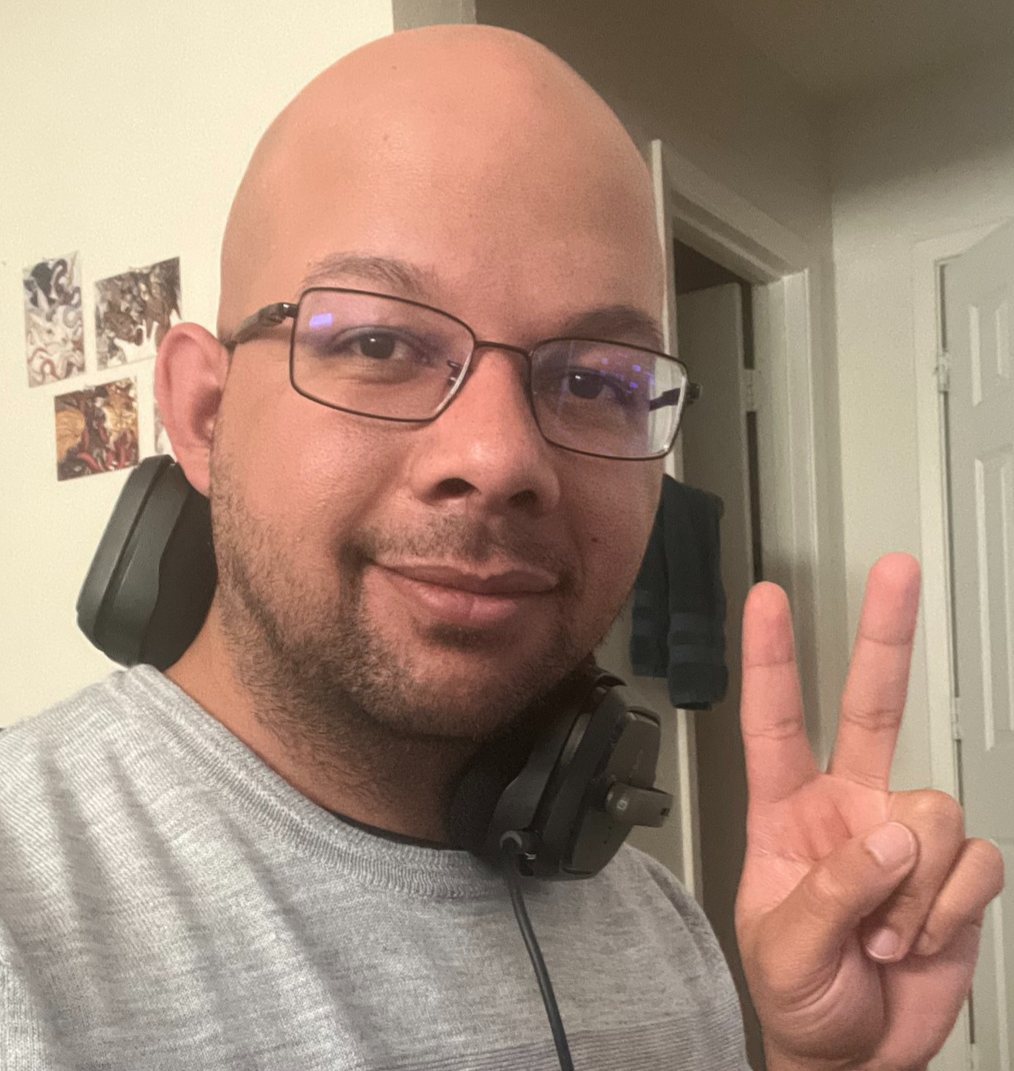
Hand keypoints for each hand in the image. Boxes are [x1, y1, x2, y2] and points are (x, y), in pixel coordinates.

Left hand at [736, 554, 1003, 1070]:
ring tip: (883, 936)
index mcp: (788, 813)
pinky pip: (975, 864)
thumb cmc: (801, 995)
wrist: (854, 1054)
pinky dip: (948, 910)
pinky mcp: (955, 873)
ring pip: (933, 811)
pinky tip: (918, 937)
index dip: (771, 659)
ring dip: (912, 889)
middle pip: (872, 708)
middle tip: (897, 570)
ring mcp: (906, 836)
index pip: (775, 723)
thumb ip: (833, 889)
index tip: (766, 599)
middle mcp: (851, 805)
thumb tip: (889, 836)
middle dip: (884, 637)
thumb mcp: (786, 949)